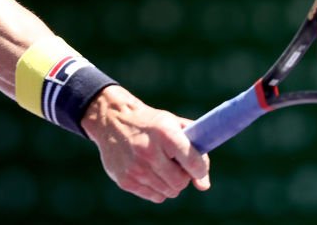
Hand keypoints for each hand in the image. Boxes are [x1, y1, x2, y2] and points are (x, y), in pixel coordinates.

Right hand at [81, 85, 209, 202]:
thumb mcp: (173, 124)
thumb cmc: (150, 123)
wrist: (112, 120)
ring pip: (169, 191)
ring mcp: (135, 168)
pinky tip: (150, 172)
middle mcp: (149, 151)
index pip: (193, 163)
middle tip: (176, 165)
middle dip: (183, 176)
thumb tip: (204, 186)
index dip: (200, 169)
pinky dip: (157, 188)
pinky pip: (154, 196)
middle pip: (181, 182)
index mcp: (164, 133)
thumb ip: (195, 150)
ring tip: (161, 167)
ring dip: (170, 183)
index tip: (198, 168)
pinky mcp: (125, 180)